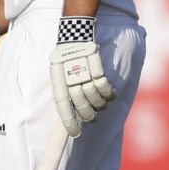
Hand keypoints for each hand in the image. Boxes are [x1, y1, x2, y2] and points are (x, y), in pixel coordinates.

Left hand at [49, 20, 114, 137]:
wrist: (75, 35)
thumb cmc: (67, 59)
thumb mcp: (59, 73)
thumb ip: (64, 91)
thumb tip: (71, 113)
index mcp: (58, 80)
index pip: (62, 105)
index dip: (69, 121)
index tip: (75, 134)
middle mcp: (69, 77)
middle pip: (81, 104)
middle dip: (88, 115)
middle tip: (93, 118)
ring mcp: (83, 71)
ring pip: (94, 96)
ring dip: (100, 103)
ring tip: (102, 103)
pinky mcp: (95, 66)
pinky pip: (104, 86)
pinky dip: (108, 93)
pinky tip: (110, 93)